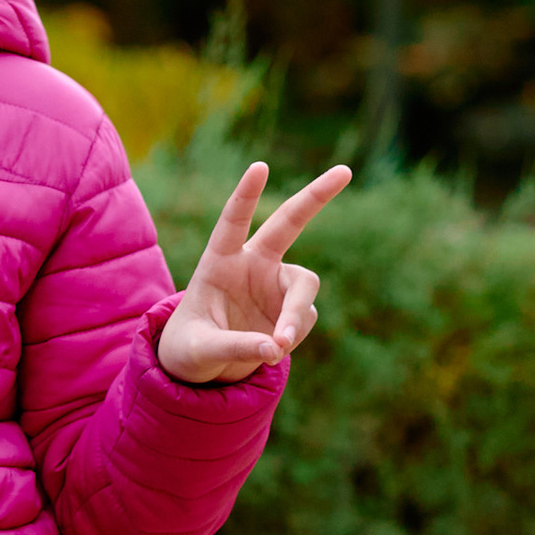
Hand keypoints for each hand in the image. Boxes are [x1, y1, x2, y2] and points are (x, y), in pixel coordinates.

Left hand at [157, 160, 349, 382]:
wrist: (204, 367)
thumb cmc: (190, 349)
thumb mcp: (200, 351)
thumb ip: (233, 347)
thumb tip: (274, 347)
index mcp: (220, 261)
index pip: (233, 221)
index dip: (246, 195)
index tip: (260, 167)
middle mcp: (253, 263)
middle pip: (289, 222)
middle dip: (316, 196)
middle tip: (344, 171)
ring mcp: (276, 283)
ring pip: (304, 286)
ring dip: (296, 313)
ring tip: (280, 343)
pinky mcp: (292, 307)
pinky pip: (304, 318)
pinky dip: (293, 335)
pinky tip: (272, 348)